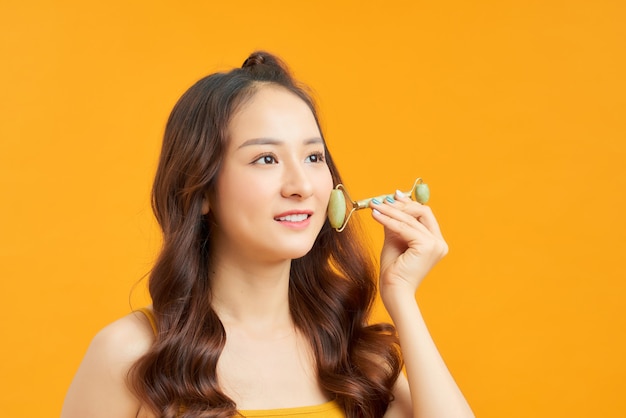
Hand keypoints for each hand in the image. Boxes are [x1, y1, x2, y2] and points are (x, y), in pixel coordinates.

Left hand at [370, 191, 447, 310]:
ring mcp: (435, 244)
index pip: (424, 215)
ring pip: (411, 219)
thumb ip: (396, 223)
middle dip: (401, 205)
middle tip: (382, 200)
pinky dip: (388, 220)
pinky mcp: (427, 246)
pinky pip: (404, 227)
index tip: (393, 195)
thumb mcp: (394, 240)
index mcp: (435, 242)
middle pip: (422, 212)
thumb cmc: (393, 269)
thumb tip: (388, 203)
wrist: (394, 290)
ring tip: (374, 207)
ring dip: (390, 211)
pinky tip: (376, 215)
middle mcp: (439, 243)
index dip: (409, 203)